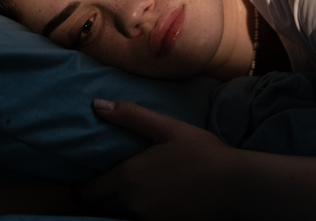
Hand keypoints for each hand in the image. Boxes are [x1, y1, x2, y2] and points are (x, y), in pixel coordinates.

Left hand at [77, 99, 234, 220]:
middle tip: (102, 179)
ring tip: (122, 186)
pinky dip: (132, 211)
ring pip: (115, 214)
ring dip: (113, 203)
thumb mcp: (167, 127)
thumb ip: (131, 116)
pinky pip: (134, 220)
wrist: (233, 186)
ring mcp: (146, 218)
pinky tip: (146, 196)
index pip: (88, 190)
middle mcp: (131, 202)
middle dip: (95, 195)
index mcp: (128, 176)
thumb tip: (97, 105)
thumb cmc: (202, 152)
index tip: (85, 174)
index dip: (82, 183)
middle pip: (98, 205)